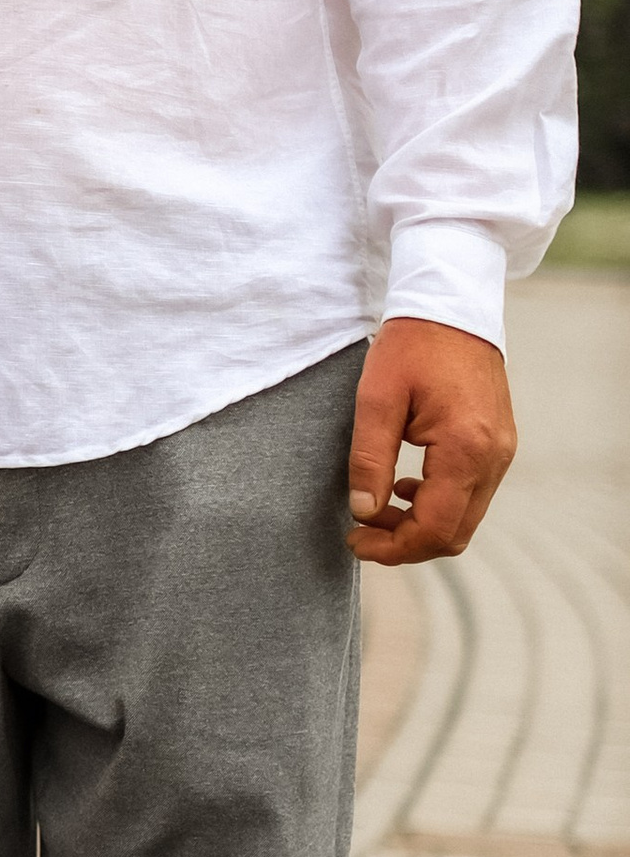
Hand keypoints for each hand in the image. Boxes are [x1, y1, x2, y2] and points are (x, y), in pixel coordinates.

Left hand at [346, 317, 517, 564]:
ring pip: (465, 518)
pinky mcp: (499, 446)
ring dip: (421, 524)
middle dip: (406, 543)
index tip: (355, 541)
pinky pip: (472, 494)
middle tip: (362, 531)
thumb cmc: (413, 345)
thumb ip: (369, 459)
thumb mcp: (377, 398)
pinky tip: (406, 484)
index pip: (435, 528)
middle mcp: (494, 458)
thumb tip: (364, 512)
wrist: (453, 308)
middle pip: (455, 534)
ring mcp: (502, 453)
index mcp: (465, 448)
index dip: (393, 548)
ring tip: (377, 506)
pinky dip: (439, 503)